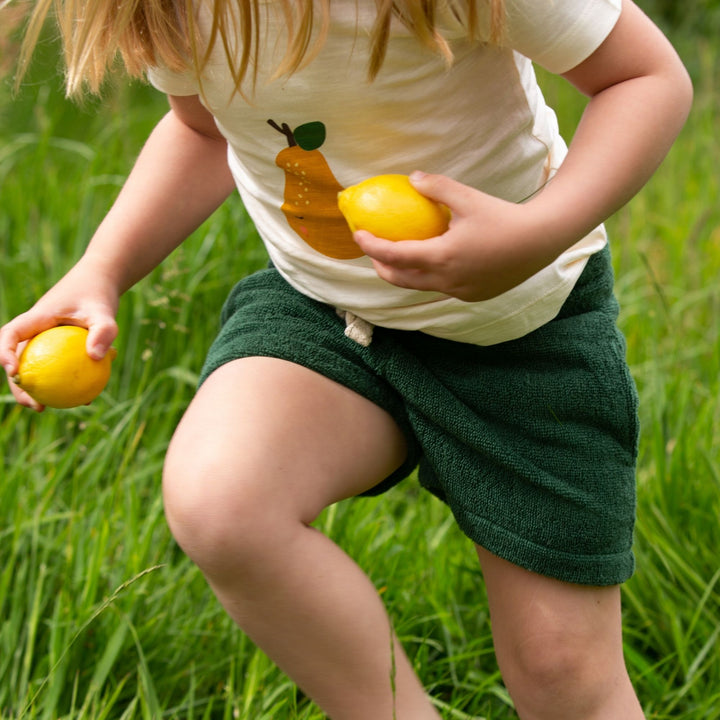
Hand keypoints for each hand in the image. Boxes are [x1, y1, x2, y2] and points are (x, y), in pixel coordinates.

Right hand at [0, 264, 118, 410]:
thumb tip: (98, 358)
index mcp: (36, 318)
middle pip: (17, 359)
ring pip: (36, 367)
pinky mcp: (58, 346)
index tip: (15, 372)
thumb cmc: (99, 294)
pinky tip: (85, 398)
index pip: (11, 335)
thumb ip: (103, 331)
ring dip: (39, 389)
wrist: (101, 282)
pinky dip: (67, 381)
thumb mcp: (104, 311)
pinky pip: (58, 367)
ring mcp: (45, 338)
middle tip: (35, 405)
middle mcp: (35, 330)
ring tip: (51, 408)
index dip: (5, 354)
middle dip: (19, 385)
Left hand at [353, 172, 560, 302]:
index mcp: (441, 257)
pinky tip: (431, 263)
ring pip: (421, 286)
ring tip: (398, 258)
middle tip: (373, 251)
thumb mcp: (467, 197)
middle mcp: (446, 280)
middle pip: (401, 279)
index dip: (372, 246)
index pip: (394, 255)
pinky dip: (429, 277)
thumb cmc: (503, 216)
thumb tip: (412, 178)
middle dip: (382, 267)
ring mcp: (460, 291)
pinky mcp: (473, 295)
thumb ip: (436, 187)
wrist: (540, 241)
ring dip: (404, 274)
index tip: (358, 235)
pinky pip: (443, 287)